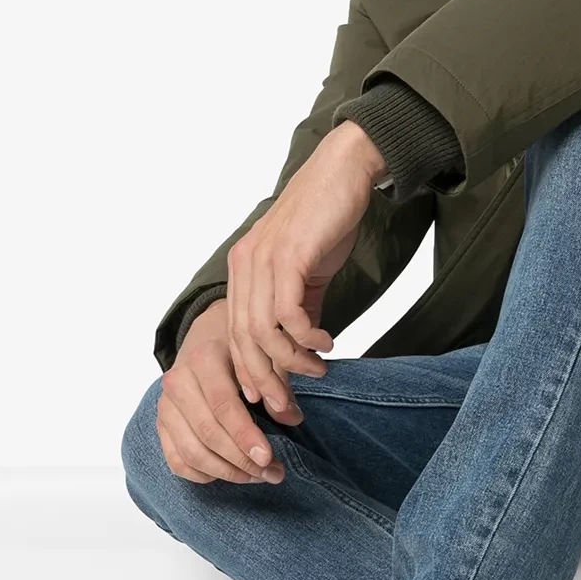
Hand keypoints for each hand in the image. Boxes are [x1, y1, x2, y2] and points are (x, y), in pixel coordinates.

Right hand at [156, 299, 296, 484]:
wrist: (207, 341)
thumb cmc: (239, 354)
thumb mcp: (262, 360)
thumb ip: (277, 387)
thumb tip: (292, 418)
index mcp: (203, 359)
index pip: (223, 406)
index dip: (245, 436)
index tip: (267, 457)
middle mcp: (178, 382)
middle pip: (208, 433)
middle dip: (242, 460)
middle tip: (272, 473)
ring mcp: (166, 406)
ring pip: (192, 453)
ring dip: (227, 472)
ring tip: (258, 476)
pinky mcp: (162, 425)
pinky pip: (177, 461)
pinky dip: (204, 475)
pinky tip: (231, 474)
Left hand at [225, 121, 387, 408]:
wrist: (344, 171)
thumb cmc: (328, 219)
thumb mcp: (307, 270)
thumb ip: (300, 306)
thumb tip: (302, 348)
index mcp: (244, 270)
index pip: (236, 334)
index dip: (251, 372)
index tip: (272, 401)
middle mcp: (245, 265)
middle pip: (242, 340)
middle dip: (265, 380)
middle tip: (289, 408)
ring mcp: (263, 260)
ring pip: (262, 331)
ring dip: (290, 361)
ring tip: (317, 371)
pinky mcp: (288, 256)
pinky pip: (287, 313)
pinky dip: (306, 337)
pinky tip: (327, 343)